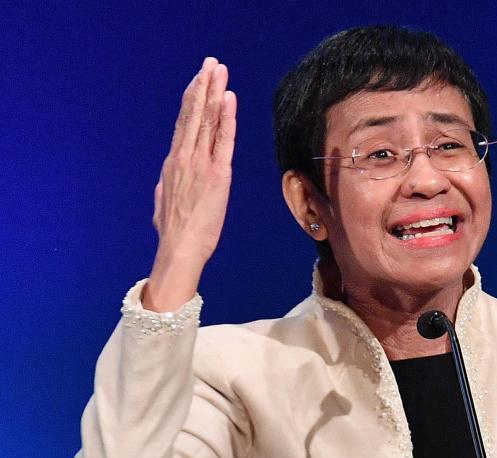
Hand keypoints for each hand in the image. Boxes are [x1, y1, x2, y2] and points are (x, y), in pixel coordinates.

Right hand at [144, 57, 236, 310]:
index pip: (184, 125)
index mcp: (173, 164)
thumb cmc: (174, 234)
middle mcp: (184, 158)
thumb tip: (164, 182)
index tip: (198, 81)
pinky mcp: (217, 175)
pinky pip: (223, 140)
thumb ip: (166, 187)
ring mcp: (199, 164)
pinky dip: (226, 117)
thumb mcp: (163, 204)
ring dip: (214, 92)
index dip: (192, 100)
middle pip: (194, 114)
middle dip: (202, 86)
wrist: (178, 250)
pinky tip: (228, 98)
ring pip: (206, 120)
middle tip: (210, 64)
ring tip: (219, 70)